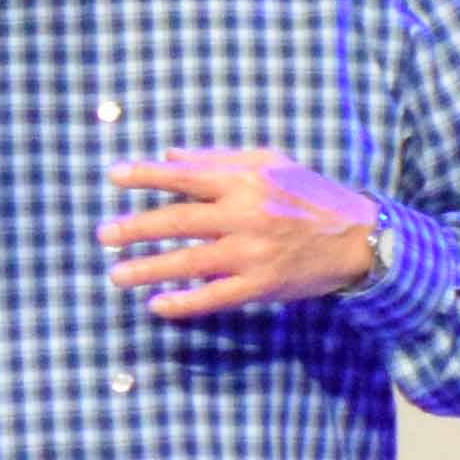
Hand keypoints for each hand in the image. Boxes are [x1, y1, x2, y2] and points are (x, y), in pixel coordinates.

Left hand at [98, 149, 379, 316]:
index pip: (185, 175)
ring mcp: (254, 252)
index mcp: (246, 179)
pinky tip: (157, 305)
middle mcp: (247, 213)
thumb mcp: (270, 162)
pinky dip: (184, 303)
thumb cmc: (308, 194)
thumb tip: (168, 154)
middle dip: (136, 228)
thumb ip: (217, 158)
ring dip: (149, 269)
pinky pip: (215, 297)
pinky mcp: (262, 285)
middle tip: (102, 235)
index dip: (146, 175)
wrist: (357, 237)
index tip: (113, 176)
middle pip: (179, 221)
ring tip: (116, 274)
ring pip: (190, 262)